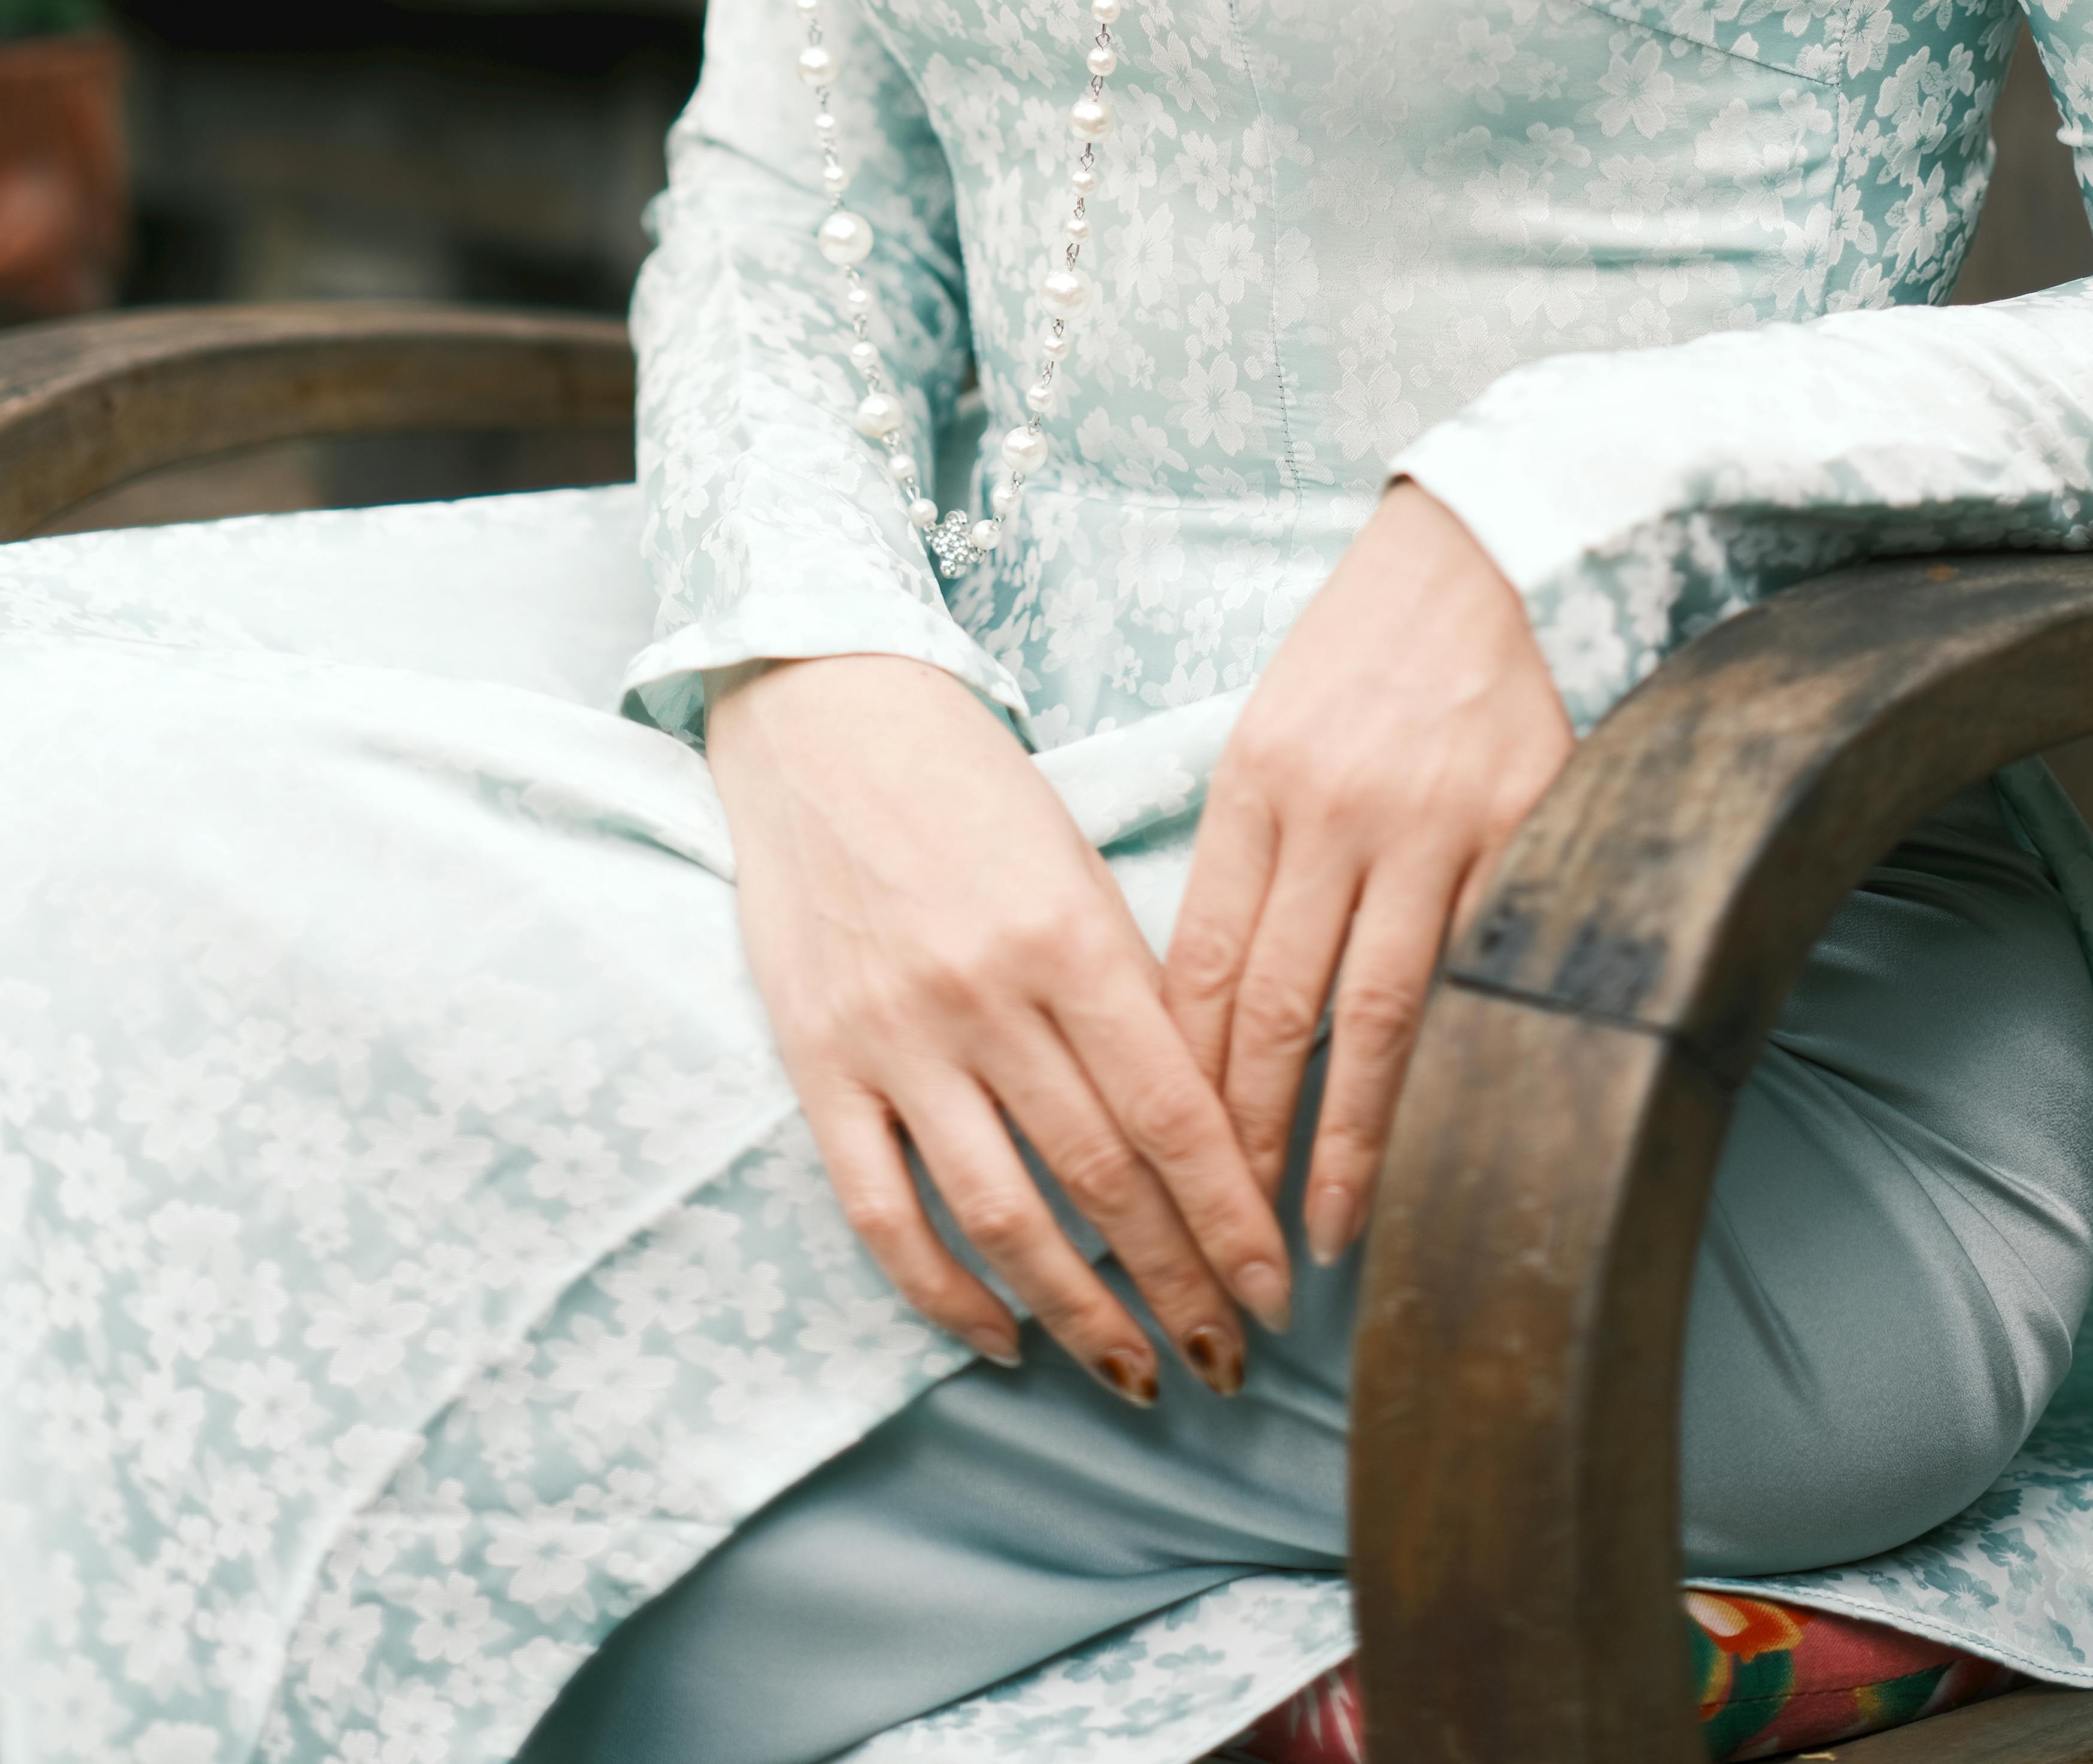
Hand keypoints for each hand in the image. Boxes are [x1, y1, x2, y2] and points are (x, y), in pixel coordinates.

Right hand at [705, 652, 1292, 1399]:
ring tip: (1135, 1376)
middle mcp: (984, 997)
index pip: (1173, 1117)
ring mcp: (894, 1038)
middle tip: (1228, 1363)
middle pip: (1101, 1182)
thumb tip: (1194, 1126)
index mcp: (1069, 937)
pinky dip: (943, 1295)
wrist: (821, 716)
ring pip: (1001, 1219)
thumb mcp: (1074, 866)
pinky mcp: (817, 1064)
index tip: (1275, 1293)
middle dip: (1176, 1287)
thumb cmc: (969, 786)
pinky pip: (882, 1213)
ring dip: (1077, 1317)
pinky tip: (1000, 1339)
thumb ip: (1127, 991)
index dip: (1231, 1221)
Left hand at [1160, 480, 1570, 1263]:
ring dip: (1354, 1137)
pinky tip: (1448, 1138)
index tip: (1172, 1180)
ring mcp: (1437, 824)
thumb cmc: (1359, 662)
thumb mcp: (1270, 744)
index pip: (1202, 969)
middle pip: (1277, 1009)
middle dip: (1252, 1141)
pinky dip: (1457, 1065)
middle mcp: (1336, 812)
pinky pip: (1483, 974)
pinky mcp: (1529, 829)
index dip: (1186, 1086)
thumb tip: (1210, 1022)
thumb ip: (1249, 869)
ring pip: (1380, 1014)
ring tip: (1331, 1230)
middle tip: (1238, 1248)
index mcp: (1257, 787)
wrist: (1478, 556)